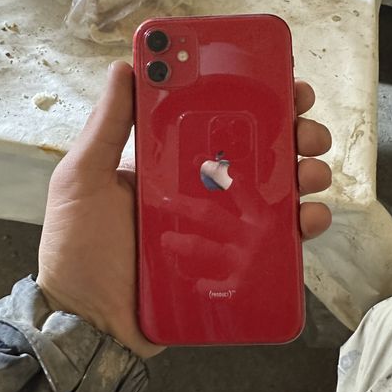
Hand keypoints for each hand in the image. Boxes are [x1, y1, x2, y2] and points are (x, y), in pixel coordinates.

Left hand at [37, 61, 331, 358]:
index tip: (280, 81)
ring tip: (311, 172)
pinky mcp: (236, 262)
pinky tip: (310, 217)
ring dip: (307, 172)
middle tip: (306, 129)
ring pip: (280, 190)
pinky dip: (305, 224)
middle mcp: (204, 187)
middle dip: (293, 132)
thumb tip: (125, 65)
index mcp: (173, 160)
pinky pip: (280, 239)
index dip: (255, 98)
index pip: (221, 118)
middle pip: (261, 151)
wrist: (90, 325)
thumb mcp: (84, 178)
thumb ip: (106, 126)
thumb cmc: (81, 248)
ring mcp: (224, 225)